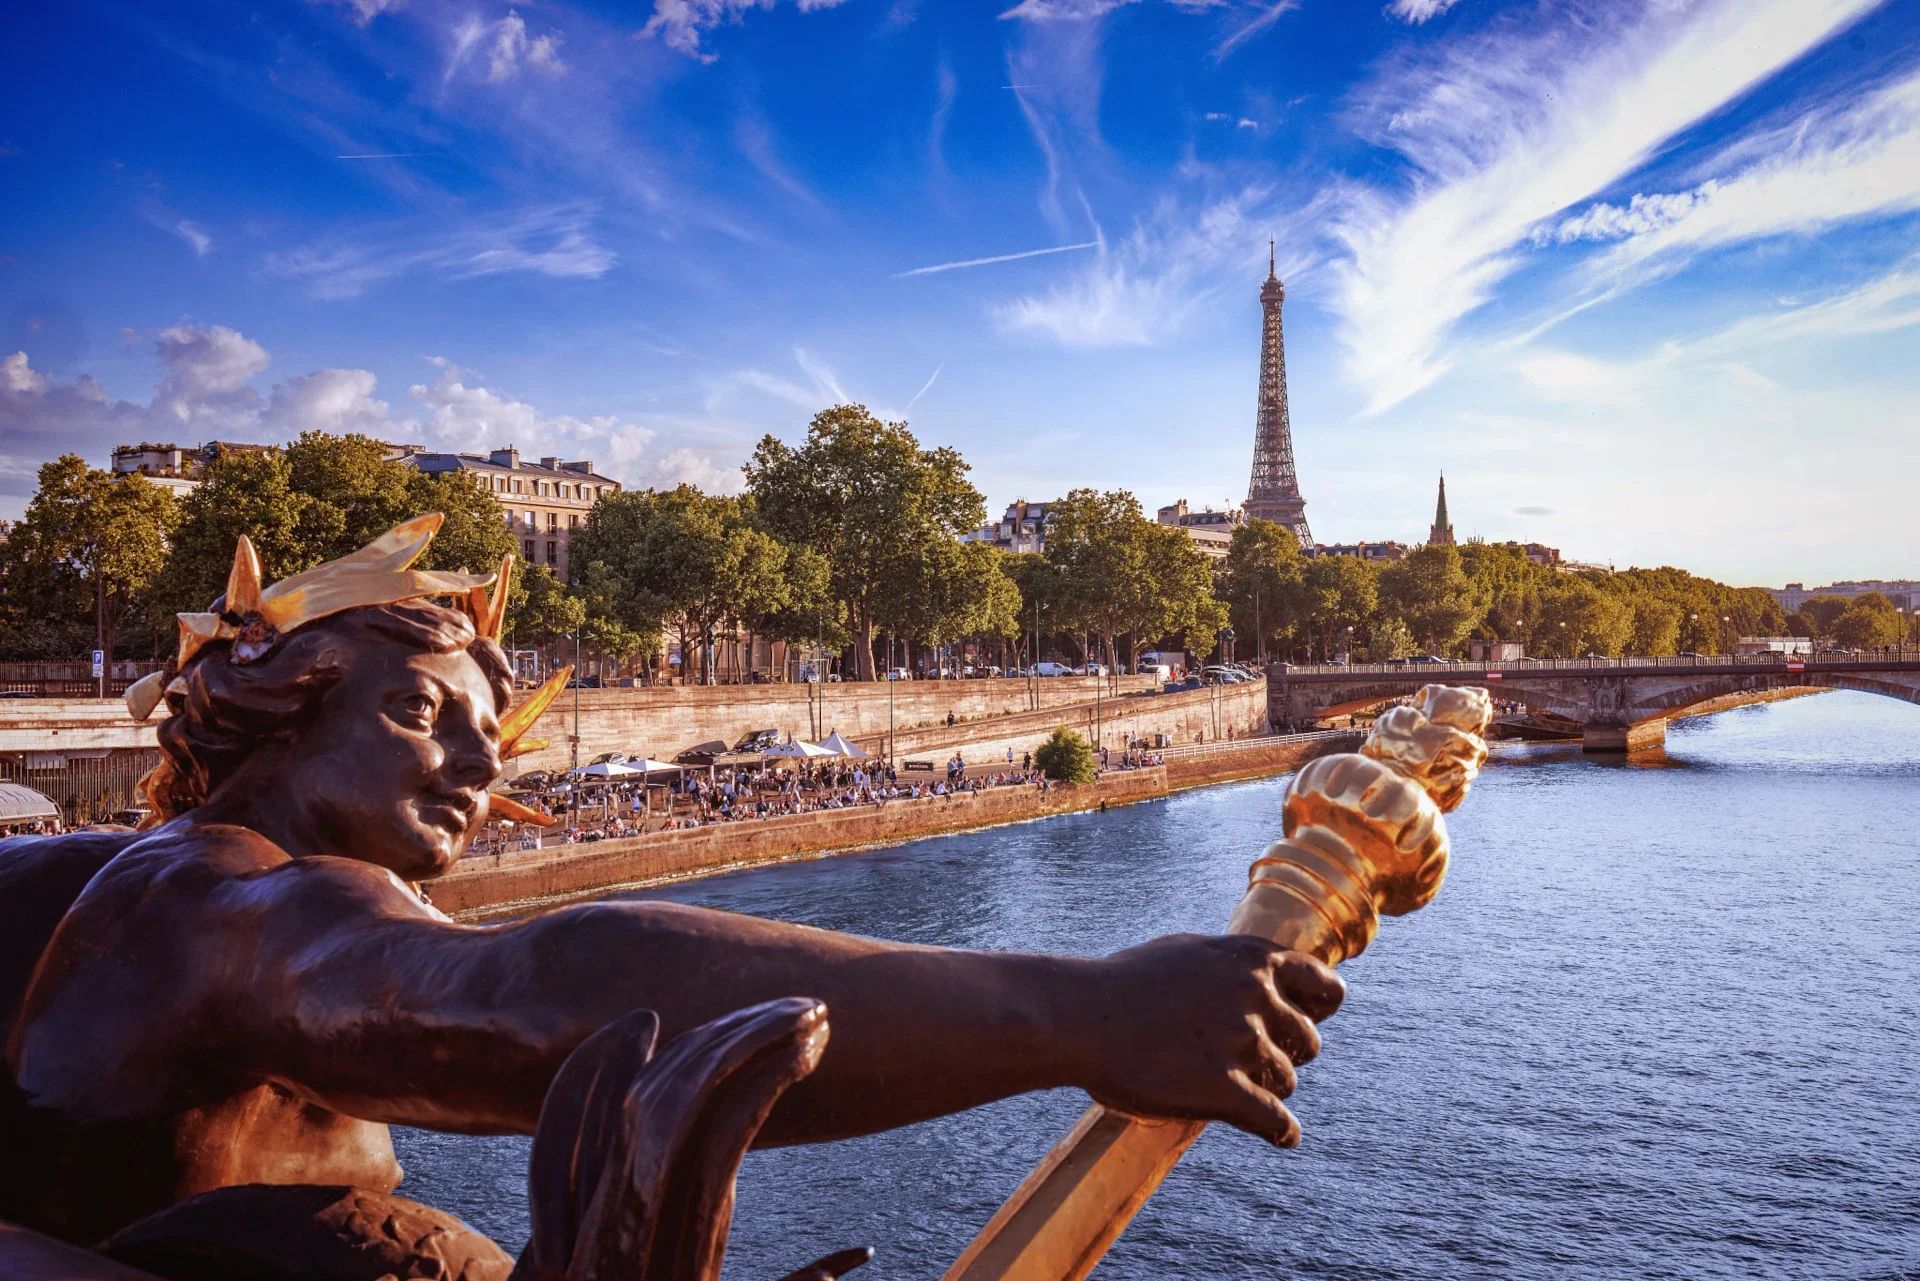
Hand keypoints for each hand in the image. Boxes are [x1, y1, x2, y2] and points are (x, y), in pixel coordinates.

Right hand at [1074, 934, 1343, 1146]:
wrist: (1080, 1016)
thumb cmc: (1126, 983)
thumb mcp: (1191, 952)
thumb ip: (1235, 964)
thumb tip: (1265, 974)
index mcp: (1252, 960)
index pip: (1326, 988)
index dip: (1319, 1010)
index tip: (1305, 1025)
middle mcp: (1255, 995)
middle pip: (1307, 1042)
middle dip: (1284, 1055)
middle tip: (1250, 1062)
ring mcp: (1241, 1042)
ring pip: (1286, 1082)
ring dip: (1264, 1089)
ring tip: (1229, 1088)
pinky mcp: (1223, 1089)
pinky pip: (1275, 1121)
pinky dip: (1281, 1131)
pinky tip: (1280, 1135)